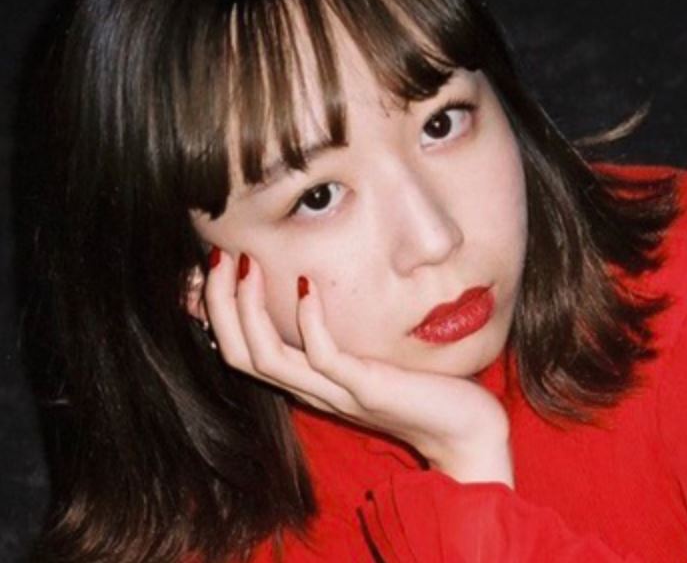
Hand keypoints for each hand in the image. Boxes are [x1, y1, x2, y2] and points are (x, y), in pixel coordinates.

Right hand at [204, 250, 512, 486]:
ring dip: (249, 310)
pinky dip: (309, 321)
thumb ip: (336, 337)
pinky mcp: (367, 389)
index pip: (241, 352)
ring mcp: (336, 393)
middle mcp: (311, 391)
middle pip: (240, 354)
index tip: (216, 269)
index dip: (218, 313)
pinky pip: (324, 358)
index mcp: (307, 382)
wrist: (465, 432)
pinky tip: (307, 285)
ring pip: (267, 359)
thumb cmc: (418, 387)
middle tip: (218, 258)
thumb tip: (312, 294)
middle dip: (220, 305)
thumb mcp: (365, 357)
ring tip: (246, 264)